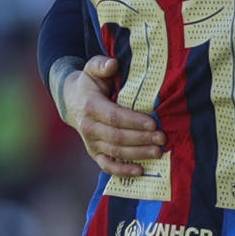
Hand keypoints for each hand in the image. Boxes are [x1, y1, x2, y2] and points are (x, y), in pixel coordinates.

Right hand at [54, 56, 163, 177]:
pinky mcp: (95, 152)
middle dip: (141, 139)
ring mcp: (91, 142)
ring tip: (158, 152)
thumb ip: (101, 65)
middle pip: (117, 137)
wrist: (72, 101)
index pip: (113, 116)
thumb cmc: (90, 83)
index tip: (153, 123)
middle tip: (162, 138)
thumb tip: (112, 64)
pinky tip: (140, 171)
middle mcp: (88, 127)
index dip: (133, 121)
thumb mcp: (92, 69)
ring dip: (137, 154)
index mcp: (90, 107)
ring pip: (115, 151)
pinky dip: (122, 171)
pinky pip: (106, 165)